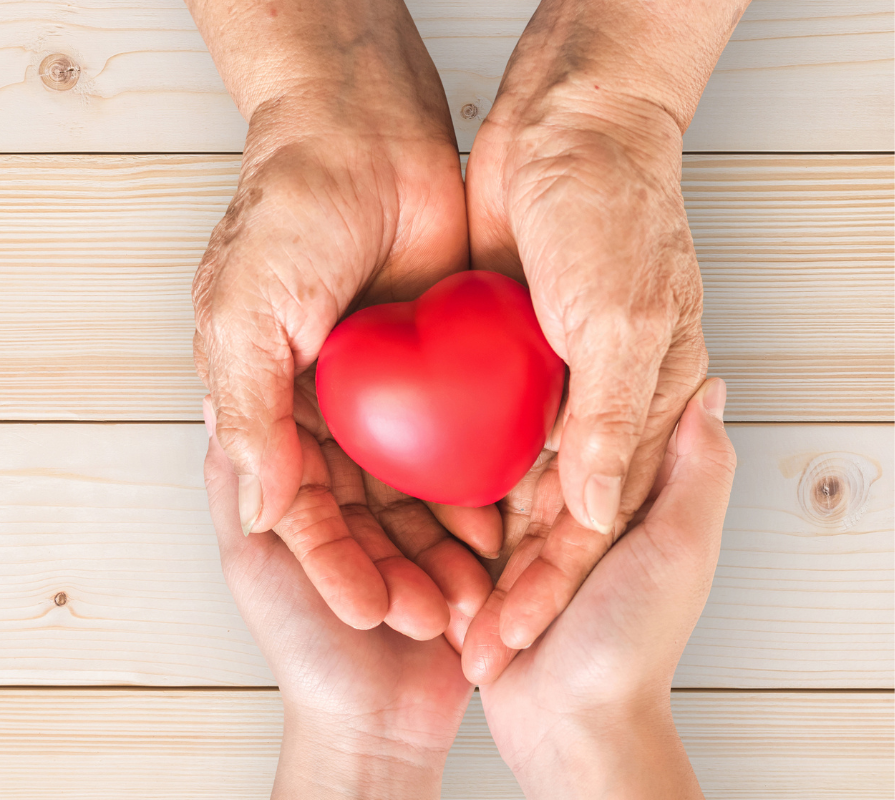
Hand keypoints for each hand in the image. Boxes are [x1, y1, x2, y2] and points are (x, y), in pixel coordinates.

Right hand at [188, 0, 499, 636]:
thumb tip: (259, 505)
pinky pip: (460, 442)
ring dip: (440, 544)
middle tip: (438, 618)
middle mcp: (330, 409)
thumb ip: (247, 411)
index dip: (336, 567)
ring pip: (414, 492)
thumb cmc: (287, 211)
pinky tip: (502, 527)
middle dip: (398, 570)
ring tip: (477, 591)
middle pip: (363, 516)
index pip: (303, 511)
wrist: (362, 129)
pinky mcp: (440, 368)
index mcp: (272, 407)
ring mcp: (387, 393)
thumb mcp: (243, 313)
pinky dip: (477, 487)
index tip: (372, 613)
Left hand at [202, 402, 474, 799]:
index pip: (338, 435)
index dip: (360, 423)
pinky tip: (480, 562)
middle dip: (415, 483)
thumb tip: (216, 403)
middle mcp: (365, 502)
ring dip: (445, 532)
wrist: (374, 726)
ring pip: (437, 499)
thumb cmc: (302, 646)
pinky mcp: (454, 551)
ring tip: (445, 577)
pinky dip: (472, 547)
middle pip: (397, 462)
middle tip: (429, 493)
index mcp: (316, 496)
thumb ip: (233, 483)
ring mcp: (412, 526)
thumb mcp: (251, 558)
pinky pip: (470, 530)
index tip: (382, 401)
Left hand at [463, 84, 707, 674]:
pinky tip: (411, 509)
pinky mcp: (495, 356)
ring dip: (465, 536)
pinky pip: (468, 428)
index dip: (548, 588)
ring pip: (498, 483)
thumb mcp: (628, 322)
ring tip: (423, 588)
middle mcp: (588, 407)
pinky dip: (444, 470)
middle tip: (452, 632)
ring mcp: (538, 384)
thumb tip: (597, 509)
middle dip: (498, 579)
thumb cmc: (620, 215)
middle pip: (541, 518)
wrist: (570, 126)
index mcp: (639, 409)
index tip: (503, 639)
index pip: (591, 525)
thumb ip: (617, 422)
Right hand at [478, 379, 734, 798]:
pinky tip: (431, 497)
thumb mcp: (679, 547)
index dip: (582, 397)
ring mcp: (542, 545)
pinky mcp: (500, 570)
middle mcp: (589, 520)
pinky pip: (470, 530)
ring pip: (500, 491)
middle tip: (486, 403)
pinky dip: (457, 527)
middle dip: (516, 440)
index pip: (607, 429)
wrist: (569, 725)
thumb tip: (710, 391)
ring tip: (456, 458)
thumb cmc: (631, 645)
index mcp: (637, 505)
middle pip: (544, 456)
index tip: (555, 356)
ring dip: (484, 493)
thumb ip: (699, 469)